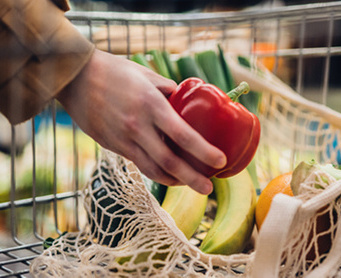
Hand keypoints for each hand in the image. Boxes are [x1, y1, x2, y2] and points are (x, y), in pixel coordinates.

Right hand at [57, 49, 225, 193]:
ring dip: (174, 181)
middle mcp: (138, 126)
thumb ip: (168, 90)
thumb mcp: (147, 74)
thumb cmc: (114, 71)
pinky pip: (138, 164)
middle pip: (169, 162)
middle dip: (192, 179)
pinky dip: (156, 172)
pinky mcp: (112, 146)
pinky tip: (167, 174)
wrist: (76, 78)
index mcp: (151, 105)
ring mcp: (123, 139)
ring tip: (190, 184)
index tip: (220, 161)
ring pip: (152, 170)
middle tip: (208, 189)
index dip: (203, 151)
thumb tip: (185, 102)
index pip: (183, 135)